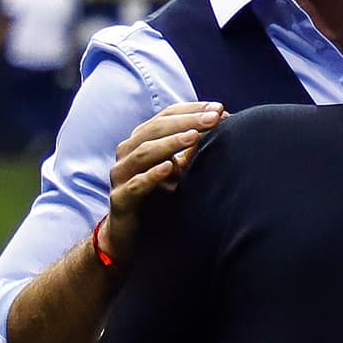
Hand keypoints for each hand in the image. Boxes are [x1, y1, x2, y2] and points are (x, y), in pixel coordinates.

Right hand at [102, 101, 226, 262]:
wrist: (132, 234)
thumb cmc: (159, 195)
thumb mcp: (179, 169)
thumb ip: (193, 148)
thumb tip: (222, 123)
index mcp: (142, 139)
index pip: (166, 116)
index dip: (192, 110)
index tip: (219, 108)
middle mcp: (128, 152)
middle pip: (156, 129)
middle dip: (187, 121)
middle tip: (213, 118)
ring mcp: (121, 175)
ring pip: (143, 152)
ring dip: (171, 142)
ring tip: (194, 136)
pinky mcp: (120, 199)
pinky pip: (135, 184)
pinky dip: (151, 174)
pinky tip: (169, 168)